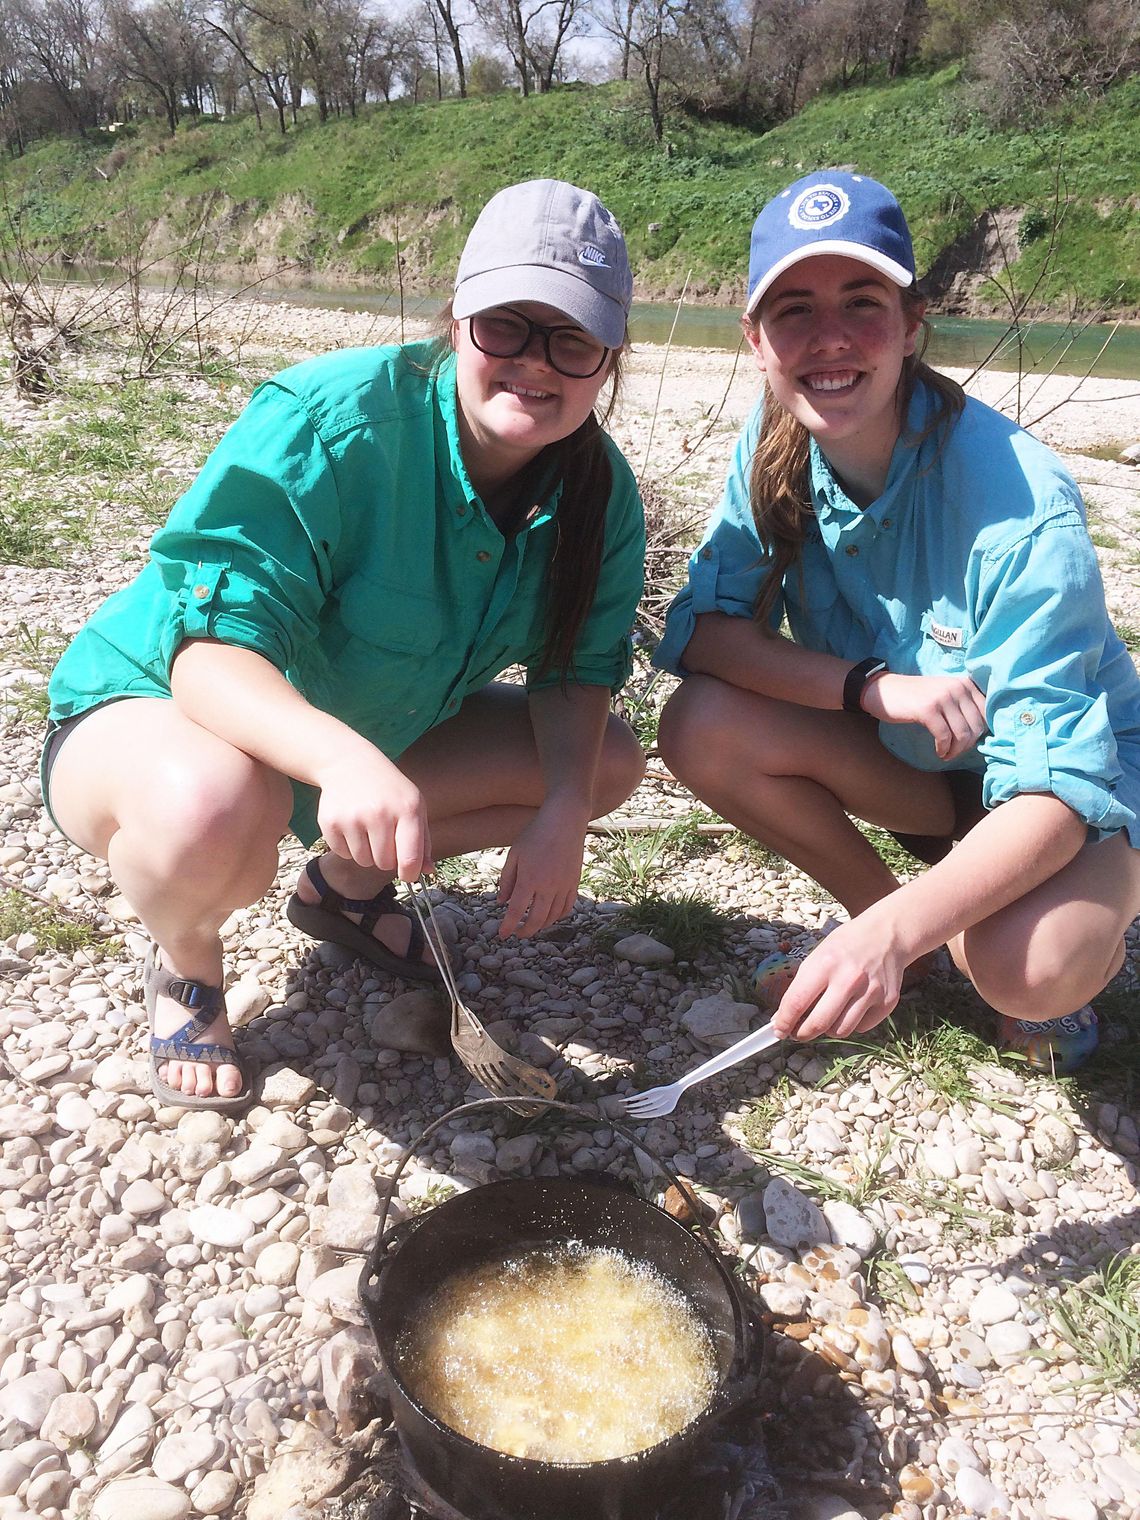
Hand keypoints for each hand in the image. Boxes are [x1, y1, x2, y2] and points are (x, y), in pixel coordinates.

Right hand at [314, 746, 431, 879]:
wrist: (349, 763)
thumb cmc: (389, 789)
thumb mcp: (414, 805)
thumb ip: (422, 840)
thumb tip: (428, 871)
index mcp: (407, 810)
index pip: (410, 859)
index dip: (410, 874)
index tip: (408, 874)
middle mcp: (379, 814)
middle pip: (385, 864)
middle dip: (386, 857)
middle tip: (383, 837)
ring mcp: (352, 818)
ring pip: (363, 861)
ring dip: (366, 852)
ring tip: (367, 829)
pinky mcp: (330, 822)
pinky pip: (343, 853)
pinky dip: (348, 846)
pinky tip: (351, 824)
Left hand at [497, 803, 587, 938]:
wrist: (564, 821)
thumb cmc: (535, 834)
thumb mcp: (514, 854)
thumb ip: (507, 880)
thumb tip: (502, 901)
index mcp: (529, 880)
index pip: (516, 911)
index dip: (508, 926)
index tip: (502, 935)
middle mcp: (548, 887)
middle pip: (536, 920)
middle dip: (525, 931)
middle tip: (517, 933)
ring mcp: (564, 886)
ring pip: (553, 916)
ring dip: (541, 925)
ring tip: (532, 925)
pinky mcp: (575, 883)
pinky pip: (568, 907)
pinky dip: (558, 916)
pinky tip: (550, 916)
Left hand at [769, 921, 906, 1041]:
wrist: (888, 934)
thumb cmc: (847, 944)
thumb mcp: (819, 955)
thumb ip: (802, 985)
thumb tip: (784, 1017)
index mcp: (826, 963)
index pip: (797, 1002)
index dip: (784, 1022)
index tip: (779, 1030)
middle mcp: (849, 979)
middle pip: (819, 1023)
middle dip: (802, 1034)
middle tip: (797, 1033)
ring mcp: (871, 992)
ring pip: (840, 1031)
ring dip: (828, 1030)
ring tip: (826, 1017)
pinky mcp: (887, 1002)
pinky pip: (861, 1027)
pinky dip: (851, 1024)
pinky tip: (850, 1009)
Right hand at [862, 672, 987, 760]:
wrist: (883, 691)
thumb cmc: (915, 697)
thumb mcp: (944, 694)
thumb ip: (964, 705)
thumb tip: (983, 732)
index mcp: (965, 683)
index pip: (987, 713)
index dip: (980, 732)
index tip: (967, 742)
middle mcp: (957, 687)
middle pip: (976, 726)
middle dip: (967, 745)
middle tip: (955, 752)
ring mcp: (943, 697)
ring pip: (962, 734)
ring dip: (956, 750)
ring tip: (947, 754)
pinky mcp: (928, 709)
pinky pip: (944, 736)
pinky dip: (943, 749)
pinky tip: (939, 752)